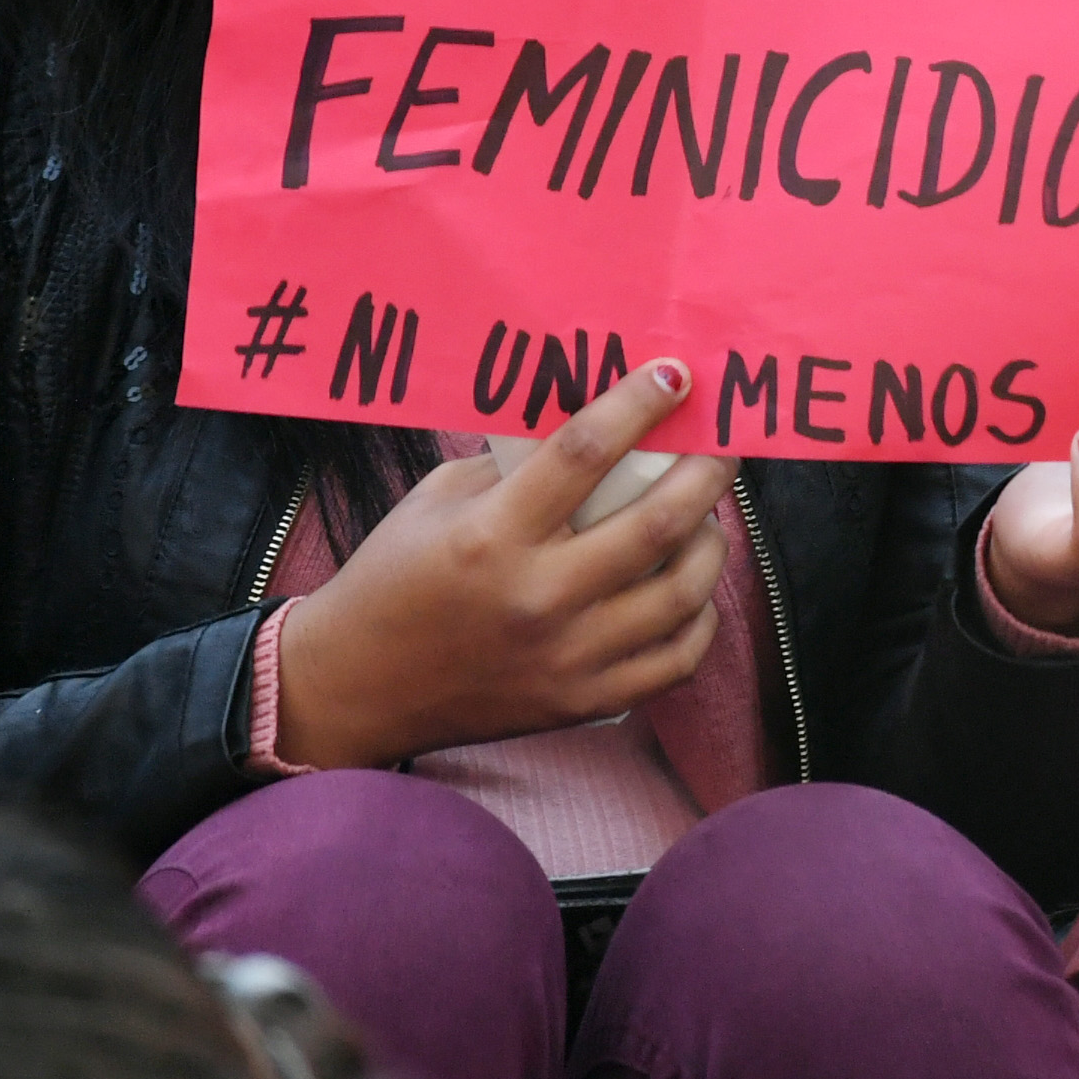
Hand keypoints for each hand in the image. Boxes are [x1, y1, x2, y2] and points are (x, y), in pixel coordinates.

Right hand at [272, 362, 730, 768]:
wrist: (357, 686)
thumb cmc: (394, 579)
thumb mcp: (437, 502)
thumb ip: (513, 467)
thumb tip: (597, 424)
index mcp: (492, 535)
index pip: (584, 452)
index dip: (638, 405)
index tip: (676, 376)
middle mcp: (537, 596)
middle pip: (656, 522)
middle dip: (706, 472)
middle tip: (722, 445)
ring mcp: (566, 656)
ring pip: (681, 594)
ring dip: (710, 543)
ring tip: (707, 517)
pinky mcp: (582, 702)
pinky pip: (675, 661)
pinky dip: (699, 620)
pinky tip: (692, 592)